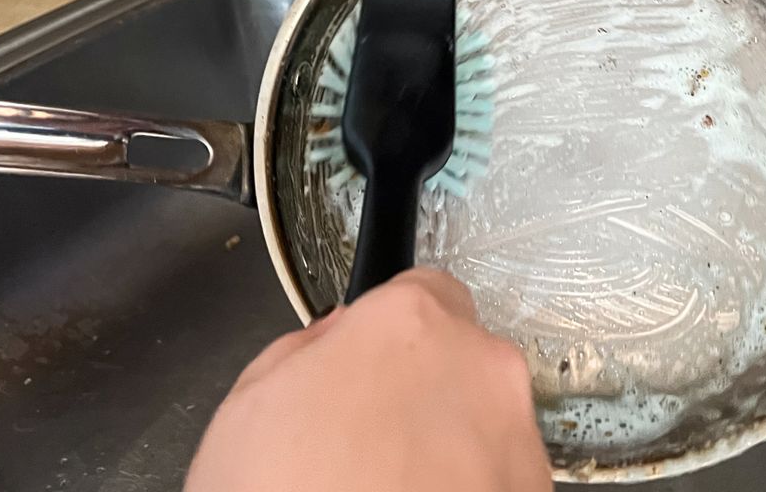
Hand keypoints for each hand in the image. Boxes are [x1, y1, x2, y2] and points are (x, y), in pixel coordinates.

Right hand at [186, 268, 551, 491]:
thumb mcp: (249, 407)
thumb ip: (304, 351)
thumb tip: (329, 343)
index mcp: (409, 327)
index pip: (419, 293)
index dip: (385, 337)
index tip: (365, 368)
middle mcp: (481, 371)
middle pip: (457, 360)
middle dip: (419, 393)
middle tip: (363, 446)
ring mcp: (517, 440)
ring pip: (484, 423)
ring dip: (448, 448)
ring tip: (386, 489)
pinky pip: (502, 477)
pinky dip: (472, 490)